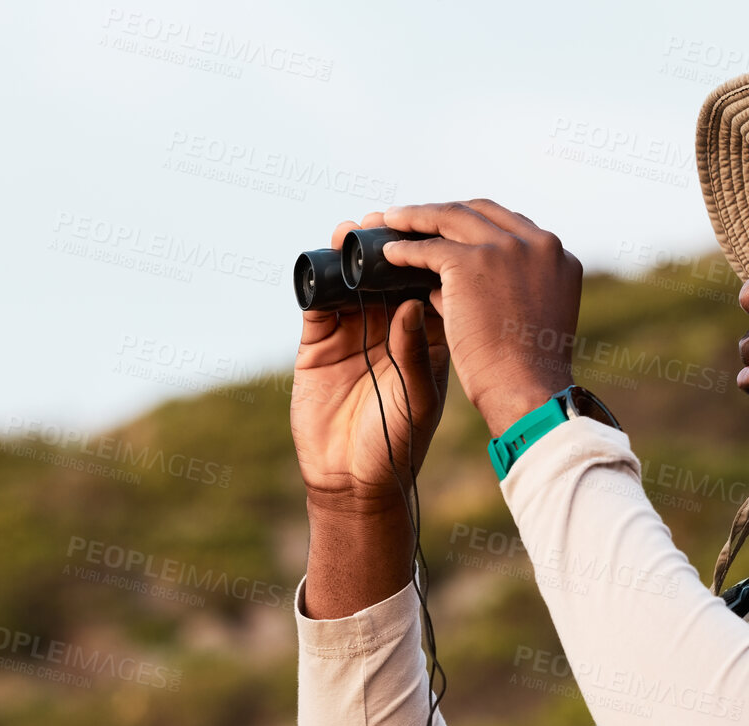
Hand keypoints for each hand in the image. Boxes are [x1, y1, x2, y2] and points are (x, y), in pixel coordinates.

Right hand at [291, 211, 450, 514]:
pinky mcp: (318, 342)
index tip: (428, 234)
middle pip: (391, 275)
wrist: (352, 479)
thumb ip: (415, 353)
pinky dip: (318, 279)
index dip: (429, 260)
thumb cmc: (398, 444)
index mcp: (426, 338)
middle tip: (382, 222)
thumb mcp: (417, 398)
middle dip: (387, 248)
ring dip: (351, 256)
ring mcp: (353, 332)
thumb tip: (415, 304)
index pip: (430, 287)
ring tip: (350, 232)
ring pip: (353, 281)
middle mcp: (391, 328)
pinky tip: (321, 261)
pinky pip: (317, 301)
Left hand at [373, 199, 581, 435]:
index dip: (475, 223)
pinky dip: (405, 249)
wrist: (527, 390)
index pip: (509, 225)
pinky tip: (388, 253)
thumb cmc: (527, 370)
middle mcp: (537, 243)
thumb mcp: (527, 317)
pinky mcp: (471, 263)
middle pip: (480, 211)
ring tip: (392, 221)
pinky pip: (428, 247)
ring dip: (417, 218)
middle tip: (415, 218)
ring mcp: (505, 249)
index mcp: (556, 255)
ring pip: (450, 218)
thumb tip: (444, 283)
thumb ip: (498, 291)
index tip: (451, 228)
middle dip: (444, 212)